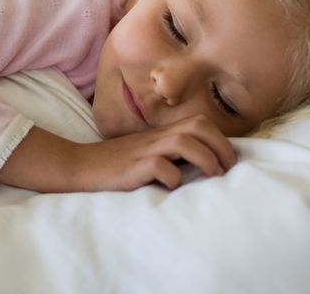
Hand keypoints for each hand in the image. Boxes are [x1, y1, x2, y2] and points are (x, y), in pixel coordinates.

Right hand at [70, 114, 236, 191]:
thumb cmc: (117, 164)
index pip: (200, 122)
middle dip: (221, 146)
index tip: (228, 161)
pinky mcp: (133, 166)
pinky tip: (172, 187)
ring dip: (206, 159)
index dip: (221, 138)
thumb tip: (204, 165)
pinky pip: (161, 168)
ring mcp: (145, 150)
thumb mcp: (147, 153)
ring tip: (213, 176)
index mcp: (162, 133)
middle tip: (227, 169)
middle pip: (198, 126)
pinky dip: (173, 178)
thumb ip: (170, 153)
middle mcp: (157, 137)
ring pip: (184, 142)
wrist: (81, 165)